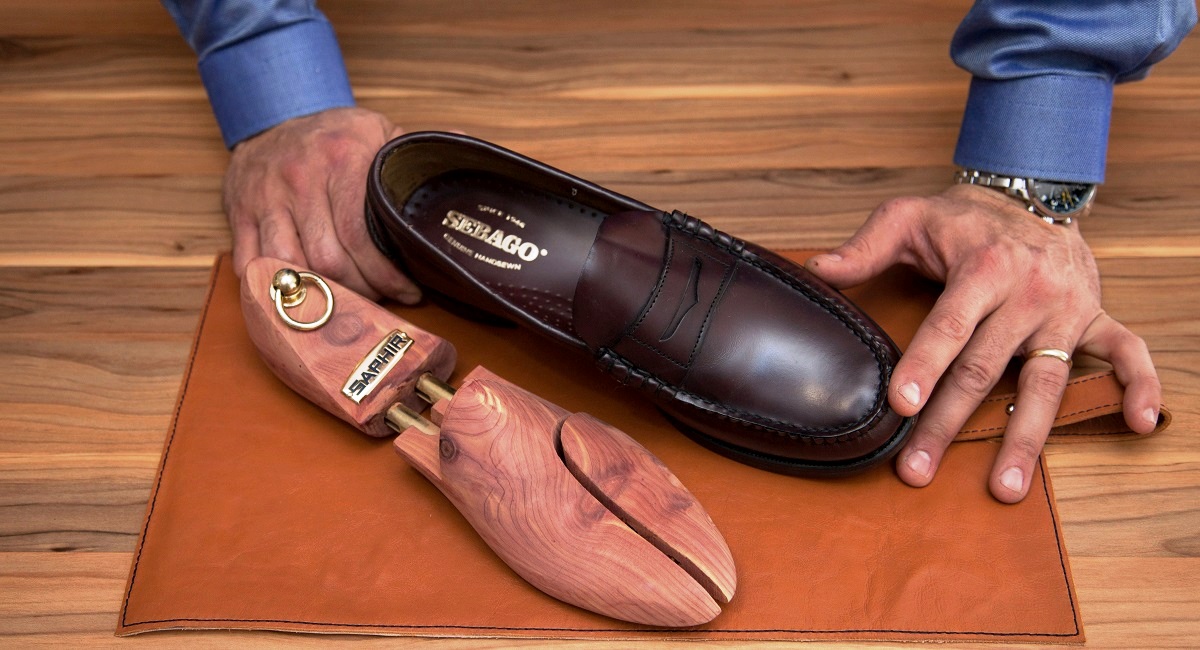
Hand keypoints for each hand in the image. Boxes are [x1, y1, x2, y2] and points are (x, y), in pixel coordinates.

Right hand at [223, 107, 419, 303]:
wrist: (274, 114)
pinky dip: (275, 289)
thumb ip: (418, 146)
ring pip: (288, 267)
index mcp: (340, 160)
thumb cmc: (336, 134)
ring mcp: (265, 198)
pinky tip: (303, 297)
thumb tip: (466, 144)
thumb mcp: (380, 131)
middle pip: (327, 260)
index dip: (385, 275)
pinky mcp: (239, 213)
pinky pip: (251, 264)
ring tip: (347, 301)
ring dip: (319, 294)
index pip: (360, 236)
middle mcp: (299, 179)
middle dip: (359, 291)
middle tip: (381, 299)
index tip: (407, 291)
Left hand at [806, 184, 1160, 502]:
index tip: (899, 405)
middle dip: (947, 423)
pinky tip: (1140, 424)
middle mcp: (1029, 293)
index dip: (923, 365)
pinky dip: (1140, 385)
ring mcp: (1066, 310)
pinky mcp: (1094, 318)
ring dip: (1025, 439)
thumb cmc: (962, 217)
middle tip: (916, 469)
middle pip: (984, 370)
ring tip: (1004, 487)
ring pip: (1045, 384)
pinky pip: (1126, 353)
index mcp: (983, 267)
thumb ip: (864, 246)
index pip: (949, 325)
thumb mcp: (908, 216)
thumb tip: (817, 269)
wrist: (1031, 194)